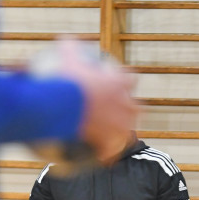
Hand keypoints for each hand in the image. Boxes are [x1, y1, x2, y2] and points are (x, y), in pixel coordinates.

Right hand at [56, 40, 138, 164]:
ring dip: (121, 135)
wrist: (62, 107)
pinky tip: (103, 161)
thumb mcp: (66, 57)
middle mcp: (125, 106)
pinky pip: (111, 153)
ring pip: (127, 134)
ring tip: (116, 139)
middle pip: (136, 108)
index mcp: (118, 84)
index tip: (123, 82)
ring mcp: (120, 128)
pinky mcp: (110, 145)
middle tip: (123, 111)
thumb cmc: (65, 81)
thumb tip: (64, 38)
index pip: (130, 80)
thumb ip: (69, 47)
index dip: (126, 81)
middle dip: (131, 109)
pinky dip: (107, 155)